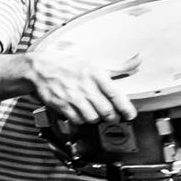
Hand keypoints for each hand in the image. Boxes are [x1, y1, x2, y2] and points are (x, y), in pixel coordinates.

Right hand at [24, 44, 138, 124]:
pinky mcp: (62, 106)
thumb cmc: (70, 65)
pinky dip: (82, 120)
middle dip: (112, 116)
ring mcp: (73, 97)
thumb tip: (139, 60)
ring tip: (95, 113)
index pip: (115, 95)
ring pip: (92, 118)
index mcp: (96, 75)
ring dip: (96, 118)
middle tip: (113, 116)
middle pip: (105, 111)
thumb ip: (119, 66)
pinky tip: (82, 114)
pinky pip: (77, 120)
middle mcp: (85, 87)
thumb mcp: (96, 62)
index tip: (130, 115)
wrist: (42, 69)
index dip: (126, 108)